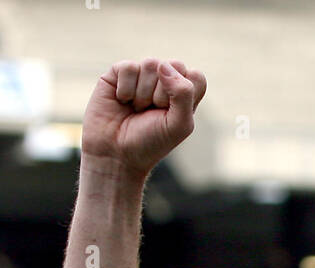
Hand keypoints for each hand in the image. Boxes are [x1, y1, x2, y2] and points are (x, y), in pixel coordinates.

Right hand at [81, 58, 206, 176]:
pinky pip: (128, 67)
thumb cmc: (151, 143)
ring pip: (151, 64)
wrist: (116, 153)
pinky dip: (126, 89)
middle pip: (174, 66)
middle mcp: (164, 81)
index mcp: (184, 95)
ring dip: (143, 94)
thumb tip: (164, 66)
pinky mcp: (119, 72)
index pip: (196, 76)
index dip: (185, 93)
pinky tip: (122, 101)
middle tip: (153, 113)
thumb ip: (183, 94)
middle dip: (163, 94)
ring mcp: (142, 75)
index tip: (172, 114)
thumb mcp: (178, 125)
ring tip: (136, 109)